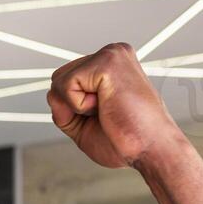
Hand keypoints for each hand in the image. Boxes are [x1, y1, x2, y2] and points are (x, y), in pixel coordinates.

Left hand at [47, 43, 202, 203]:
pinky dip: (79, 105)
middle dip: (72, 106)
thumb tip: (51, 93)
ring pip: (59, 81)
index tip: (106, 115)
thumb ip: (63, 109)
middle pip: (58, 78)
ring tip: (108, 109)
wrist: (151, 150)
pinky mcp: (107, 62)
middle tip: (107, 114)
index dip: (74, 109)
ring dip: (77, 106)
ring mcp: (111, 54)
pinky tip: (106, 106)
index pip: (66, 81)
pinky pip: (65, 86)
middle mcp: (112, 53)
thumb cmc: (125, 140)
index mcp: (110, 65)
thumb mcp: (82, 125)